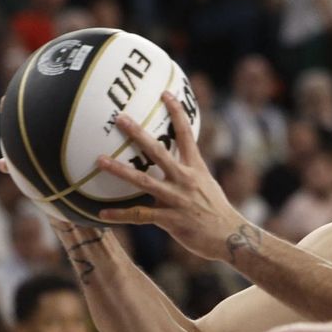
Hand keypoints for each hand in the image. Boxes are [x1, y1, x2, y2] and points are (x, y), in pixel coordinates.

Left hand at [93, 92, 250, 262]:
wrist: (231, 238)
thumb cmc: (217, 212)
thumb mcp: (207, 185)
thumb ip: (189, 172)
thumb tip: (174, 160)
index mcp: (196, 169)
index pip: (186, 134)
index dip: (176, 113)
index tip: (165, 93)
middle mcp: (185, 180)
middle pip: (159, 152)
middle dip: (138, 134)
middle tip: (120, 119)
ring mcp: (177, 199)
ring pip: (144, 181)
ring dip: (120, 170)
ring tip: (100, 160)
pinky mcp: (171, 219)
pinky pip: (141, 215)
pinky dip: (120, 215)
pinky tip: (102, 213)